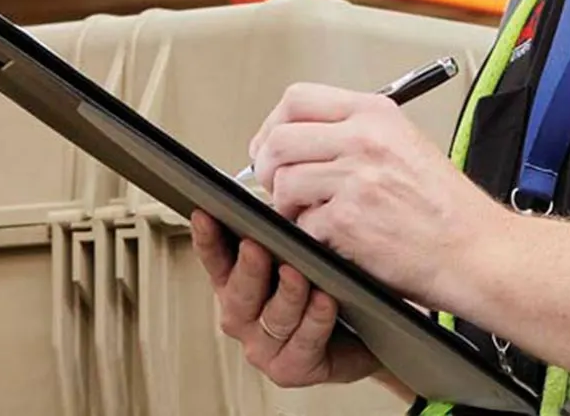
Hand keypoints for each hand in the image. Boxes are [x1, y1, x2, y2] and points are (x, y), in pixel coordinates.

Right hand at [192, 211, 382, 388]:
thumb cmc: (325, 288)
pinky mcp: (291, 369)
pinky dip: (315, 320)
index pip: (215, 259)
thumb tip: (281, 200)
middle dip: (248, 269)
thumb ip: (282, 237)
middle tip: (256, 246)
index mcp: (235, 285)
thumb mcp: (299, 256)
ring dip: (287, 294)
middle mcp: (243, 317)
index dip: (207, 239)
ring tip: (298, 272)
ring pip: (273, 319)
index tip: (205, 214)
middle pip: (239, 294)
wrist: (365, 338)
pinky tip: (325, 301)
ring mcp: (263, 347)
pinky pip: (304, 343)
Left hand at [247, 82, 514, 308]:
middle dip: (267, 167)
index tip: (270, 145)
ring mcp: (355, 179)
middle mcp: (363, 139)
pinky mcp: (348, 220)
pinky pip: (301, 224)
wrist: (477, 251)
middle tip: (276, 185)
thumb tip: (299, 140)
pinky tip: (335, 239)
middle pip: (279, 140)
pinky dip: (310, 237)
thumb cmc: (447, 209)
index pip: (297, 99)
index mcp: (376, 114)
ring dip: (287, 206)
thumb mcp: (406, 144)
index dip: (273, 125)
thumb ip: (354, 134)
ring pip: (283, 183)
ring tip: (311, 217)